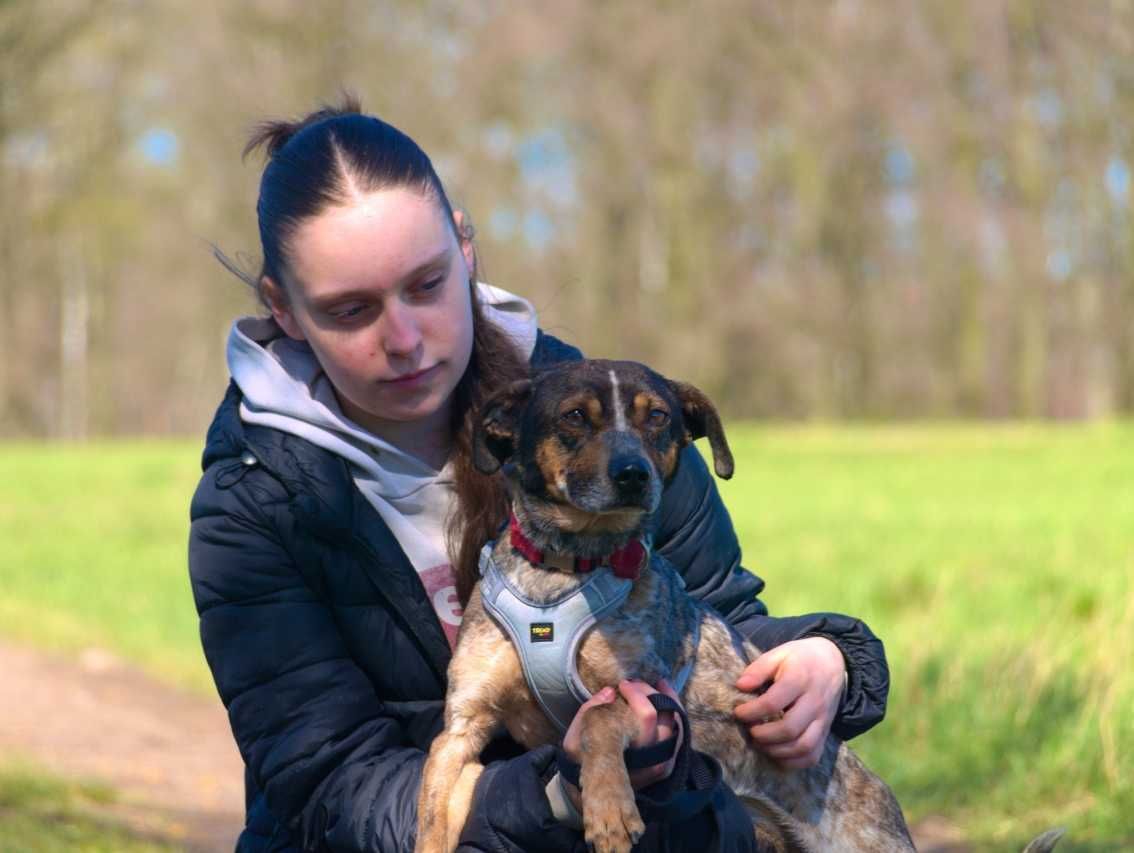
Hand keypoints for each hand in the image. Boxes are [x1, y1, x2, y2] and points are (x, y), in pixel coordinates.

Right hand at [560, 679, 683, 808]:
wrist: (594, 791)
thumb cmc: (583, 761)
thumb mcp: (575, 739)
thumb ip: (589, 712)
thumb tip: (610, 692)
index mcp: (630, 751)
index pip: (646, 716)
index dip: (637, 694)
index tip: (622, 686)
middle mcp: (651, 759)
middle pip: (665, 716)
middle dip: (650, 693)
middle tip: (636, 684)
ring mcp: (661, 764)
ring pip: (677, 725)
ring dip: (669, 701)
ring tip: (659, 684)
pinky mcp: (666, 766)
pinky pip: (679, 736)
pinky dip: (676, 716)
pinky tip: (665, 700)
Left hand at [733, 637, 845, 768]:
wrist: (834, 663)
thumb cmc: (800, 659)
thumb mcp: (779, 654)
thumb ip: (758, 669)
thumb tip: (740, 686)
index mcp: (800, 679)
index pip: (774, 702)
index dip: (752, 711)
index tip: (738, 712)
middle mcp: (814, 702)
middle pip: (789, 729)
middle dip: (764, 735)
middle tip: (750, 730)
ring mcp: (823, 720)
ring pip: (803, 746)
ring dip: (777, 751)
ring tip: (760, 743)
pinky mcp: (826, 732)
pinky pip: (813, 755)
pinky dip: (793, 761)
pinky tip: (777, 754)